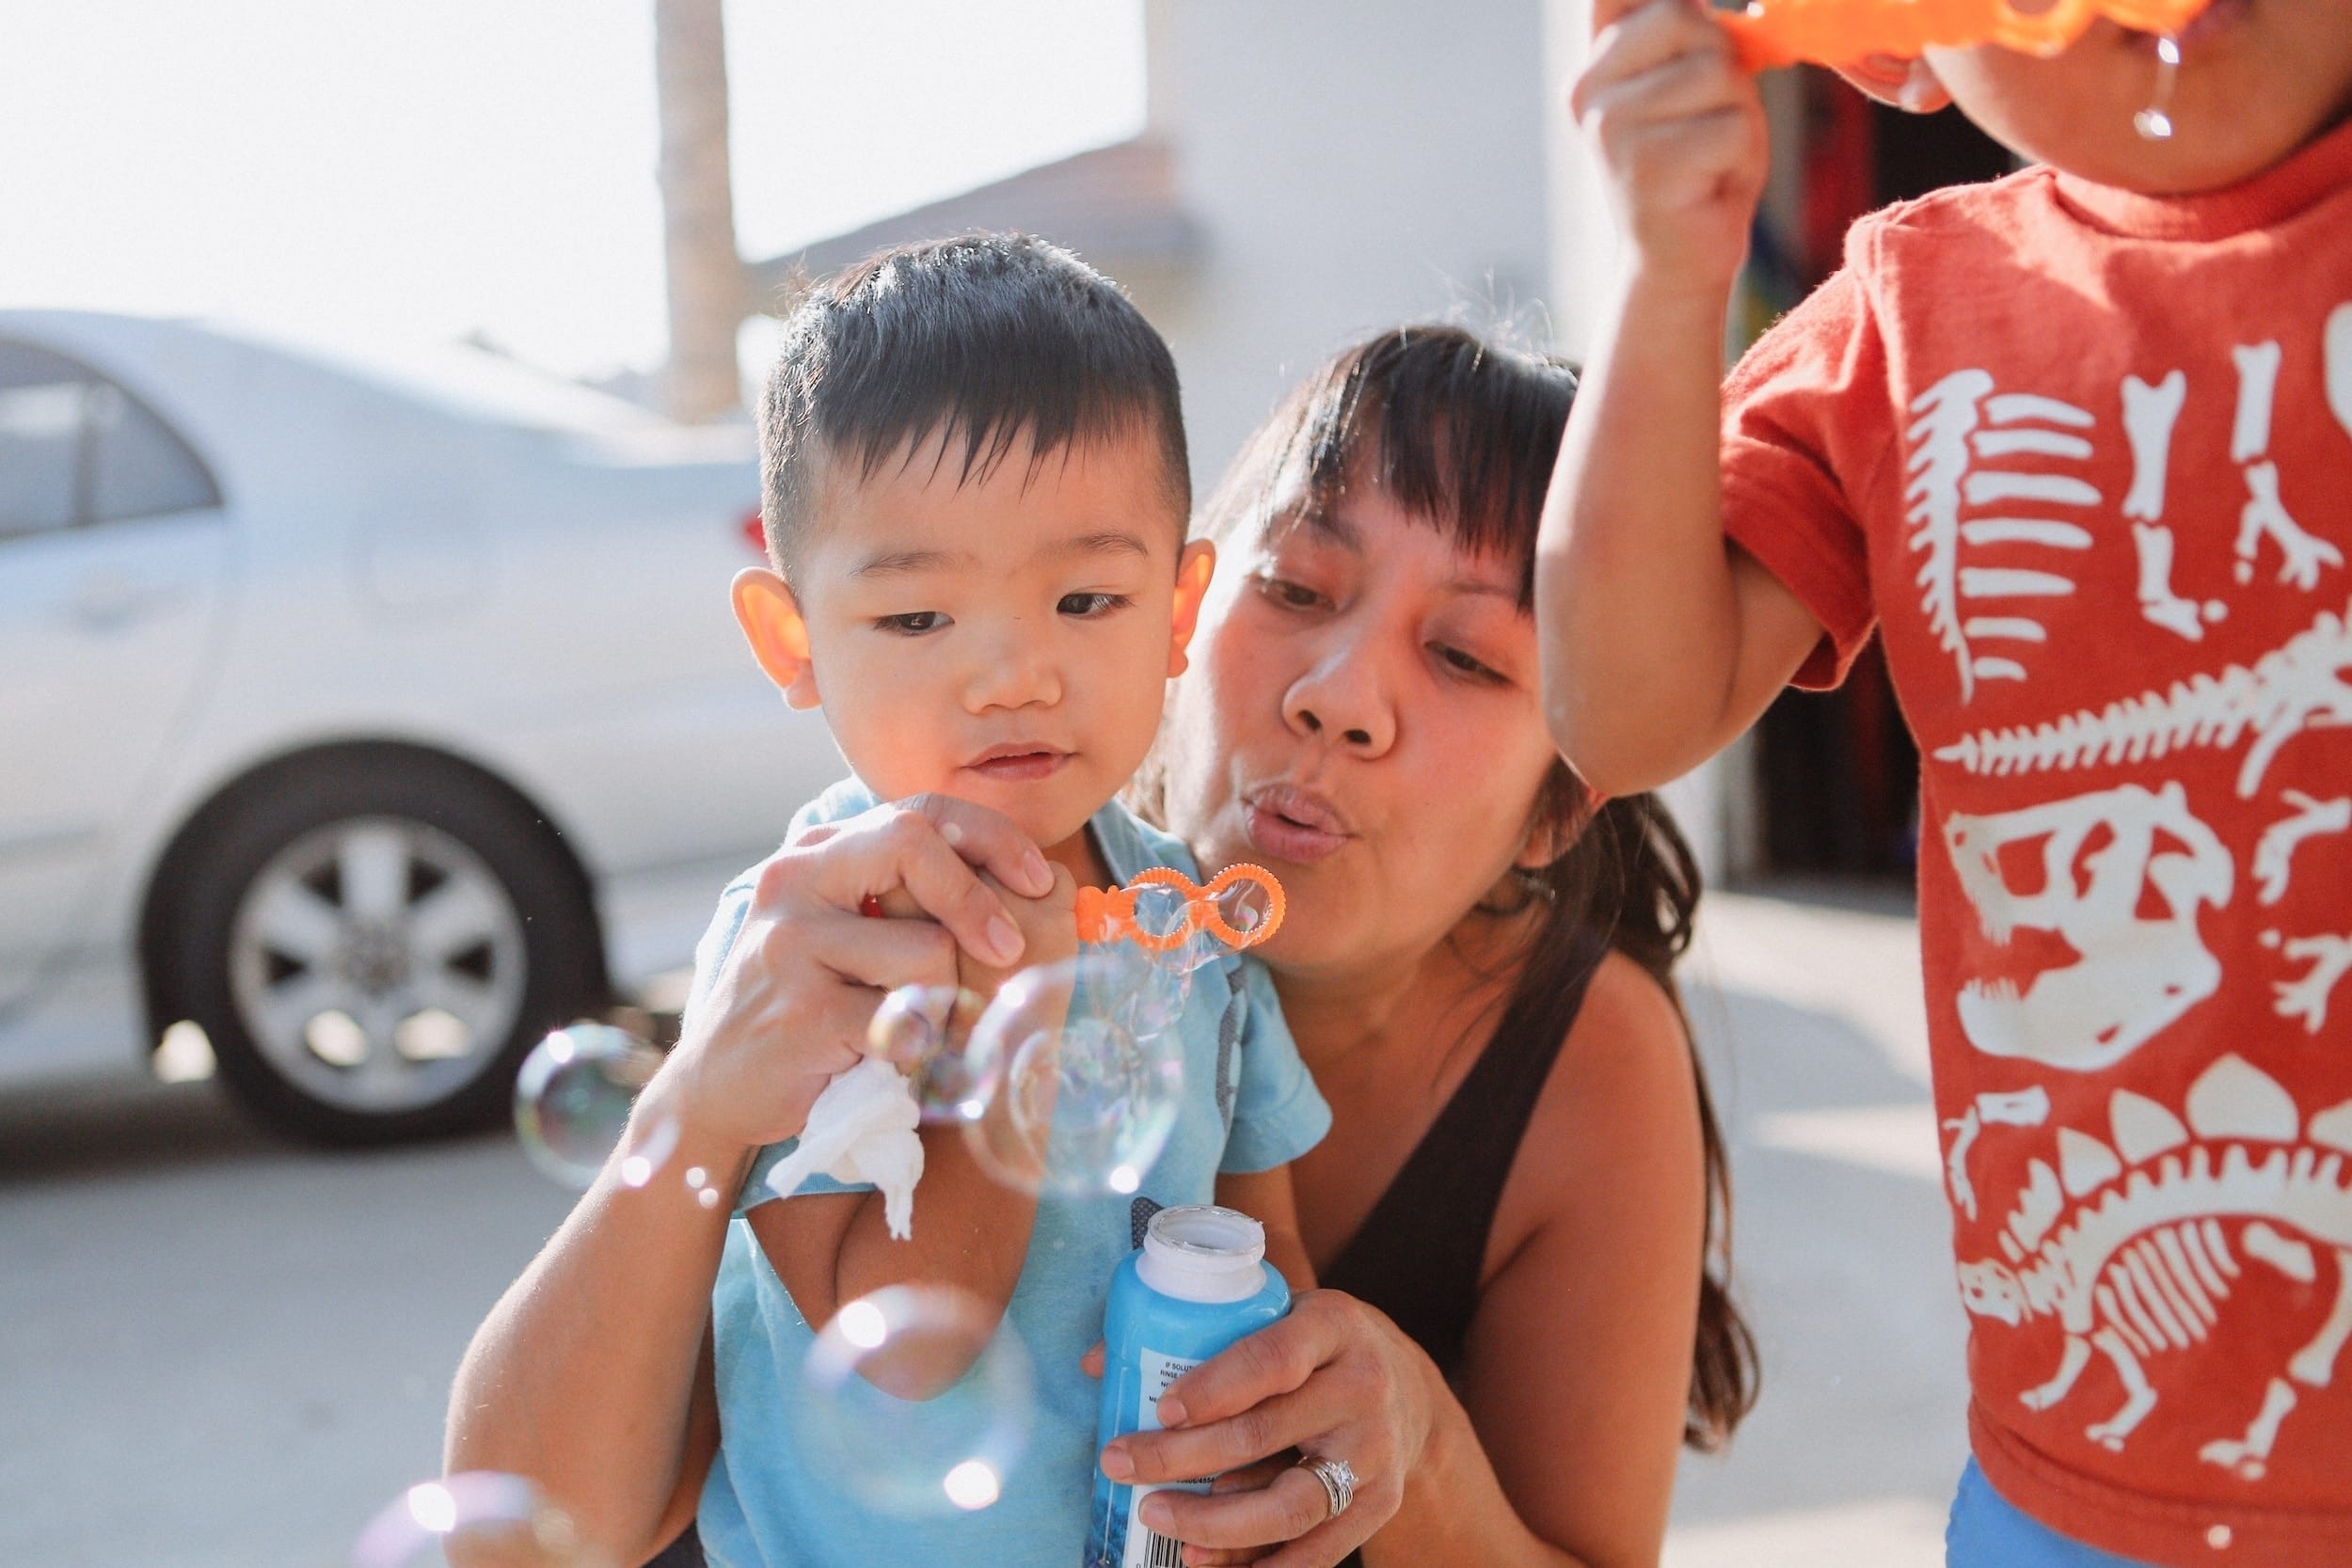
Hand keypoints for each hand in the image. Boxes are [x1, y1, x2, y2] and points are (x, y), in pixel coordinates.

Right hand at [658, 794, 1054, 1153]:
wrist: (720, 1086)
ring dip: (943, 998)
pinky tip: (892, 1058)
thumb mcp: (849, 932)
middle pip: (914, 845)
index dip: (991, 837)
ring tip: (911, 1025)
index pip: (919, 811)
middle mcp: (794, 881)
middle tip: (1008, 950)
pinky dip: (920, 1045)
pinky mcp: (803, 1011)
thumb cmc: (811, 1005)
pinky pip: (905, 1016)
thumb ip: (908, 898)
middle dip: (977, 899)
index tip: (1038, 878)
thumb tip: (1032, 885)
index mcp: (815, 853)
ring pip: (925, 947)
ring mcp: (792, 944)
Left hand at [1096, 1291, 1436, 1567]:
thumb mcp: (1276, 1315)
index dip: (1215, 1387)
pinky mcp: (1378, 1504)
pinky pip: (1315, 1551)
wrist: (1405, 1390)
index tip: (1160, 1409)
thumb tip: (1095, 1362)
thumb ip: (1199, 1332)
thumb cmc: (1314, 1347)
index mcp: (1334, 1325)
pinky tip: (1202, 1562)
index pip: (1272, 1359)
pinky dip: (1257, 1565)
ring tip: (1154, 1516)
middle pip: (1264, 1435)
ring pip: (1289, 1506)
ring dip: (1213, 1522)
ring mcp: (1375, 1453)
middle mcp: (1363, 1388)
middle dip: (1182, 1458)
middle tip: (1121, 1462)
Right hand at [1571, 0, 1767, 294]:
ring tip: (1713, 152)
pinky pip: (1730, 125)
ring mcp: (1611, 129)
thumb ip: (1686, 31)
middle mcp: (1589, 92)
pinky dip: (1740, 153)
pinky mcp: (1647, 166)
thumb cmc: (1700, 166)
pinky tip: (1712, 181)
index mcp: (1595, 66)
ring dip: (1736, 111)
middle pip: (1681, 16)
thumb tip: (1692, 0)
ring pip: (1714, 71)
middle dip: (1720, 58)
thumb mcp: (1691, 83)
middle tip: (1711, 114)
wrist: (1680, 263)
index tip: (1691, 18)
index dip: (1672, 3)